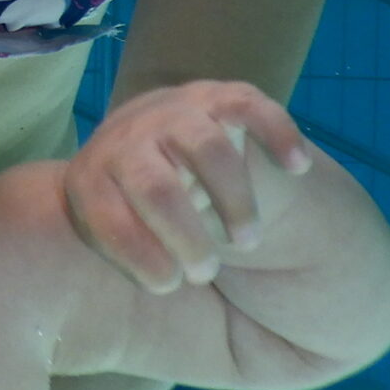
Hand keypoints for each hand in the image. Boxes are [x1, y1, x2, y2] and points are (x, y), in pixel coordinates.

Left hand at [63, 81, 311, 292]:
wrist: (137, 137)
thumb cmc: (128, 205)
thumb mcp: (109, 231)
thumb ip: (122, 255)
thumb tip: (150, 293)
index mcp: (93, 178)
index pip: (109, 219)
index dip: (142, 258)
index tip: (170, 284)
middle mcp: (128, 139)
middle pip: (157, 187)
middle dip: (186, 238)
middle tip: (206, 274)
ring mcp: (174, 113)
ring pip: (207, 148)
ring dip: (233, 201)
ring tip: (246, 242)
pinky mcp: (216, 97)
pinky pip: (248, 106)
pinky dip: (277, 133)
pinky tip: (297, 167)